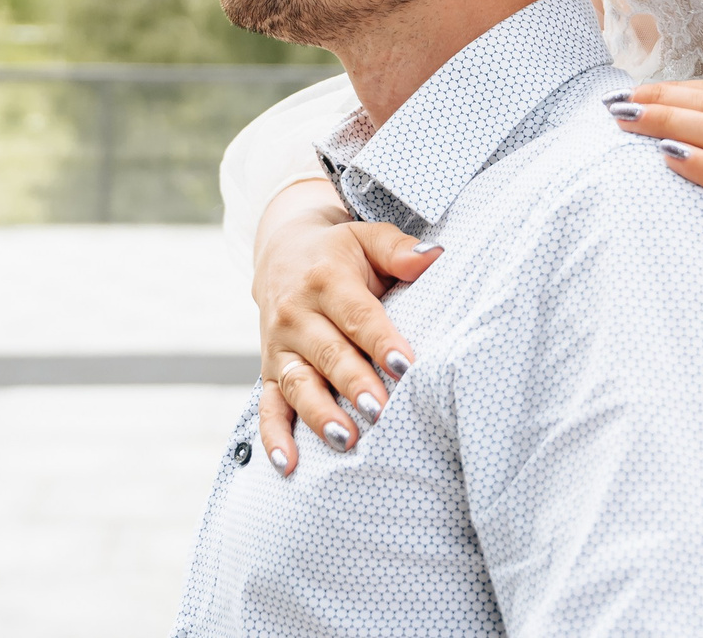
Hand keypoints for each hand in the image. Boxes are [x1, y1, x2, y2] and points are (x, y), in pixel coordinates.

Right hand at [250, 193, 442, 475]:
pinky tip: (288, 464)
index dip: (381, 341)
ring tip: (345, 439)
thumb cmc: (339, 253)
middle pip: (328, 353)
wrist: (281, 251)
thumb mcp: (367, 238)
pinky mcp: (267, 371)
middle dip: (353, 383)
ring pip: (297, 383)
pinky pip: (267, 407)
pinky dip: (274, 437)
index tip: (405, 366)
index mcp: (326, 279)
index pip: (358, 316)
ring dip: (319, 413)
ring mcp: (279, 346)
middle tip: (379, 410)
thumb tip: (435, 256)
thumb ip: (399, 250)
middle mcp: (297, 313)